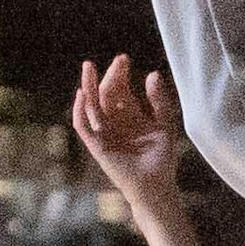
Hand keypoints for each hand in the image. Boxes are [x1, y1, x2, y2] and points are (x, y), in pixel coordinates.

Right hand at [68, 54, 183, 201]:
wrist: (157, 186)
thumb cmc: (161, 158)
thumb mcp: (164, 124)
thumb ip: (159, 101)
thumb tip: (151, 73)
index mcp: (129, 116)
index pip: (120, 90)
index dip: (120, 74)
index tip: (124, 59)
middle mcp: (114, 123)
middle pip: (105, 94)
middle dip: (109, 76)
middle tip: (118, 60)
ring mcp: (104, 134)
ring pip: (91, 106)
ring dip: (88, 86)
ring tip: (88, 67)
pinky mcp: (97, 146)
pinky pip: (84, 127)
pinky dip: (80, 111)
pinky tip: (82, 94)